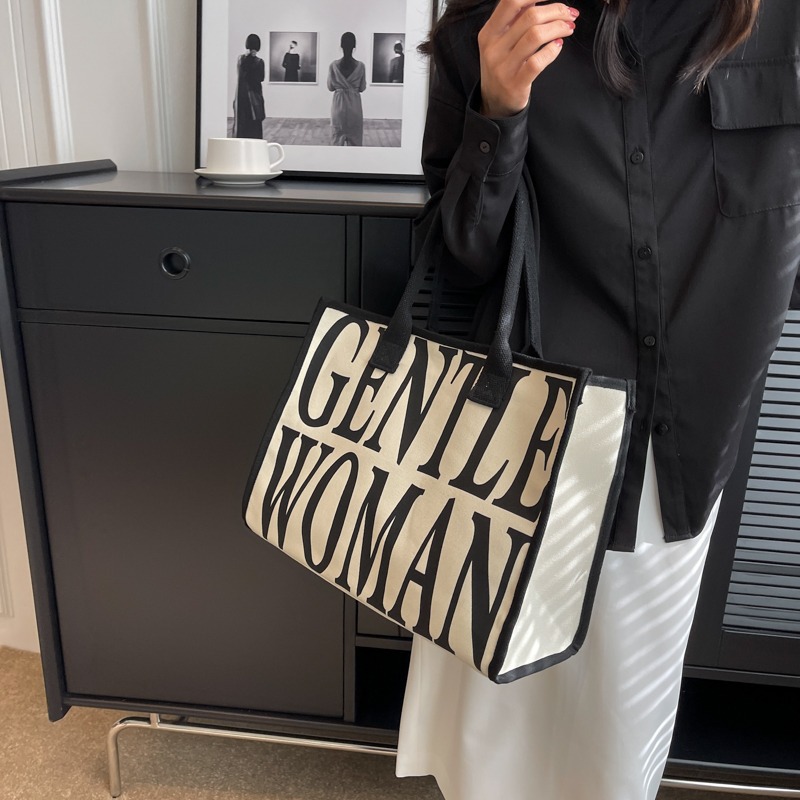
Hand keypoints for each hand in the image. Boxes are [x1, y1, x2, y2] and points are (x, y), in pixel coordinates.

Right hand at [477, 0, 577, 117]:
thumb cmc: (503, 66)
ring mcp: (503, 67)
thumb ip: (515, 21)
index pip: (511, 1)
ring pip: (536, 35)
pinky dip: (553, 50)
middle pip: (530, 16)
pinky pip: (538, 61)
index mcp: (489, 32)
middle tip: (569, 14)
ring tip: (568, 28)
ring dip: (559, 27)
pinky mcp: (515, 84)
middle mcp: (493, 47)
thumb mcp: (500, 41)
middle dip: (556, 11)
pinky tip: (558, 46)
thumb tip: (541, 0)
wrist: (495, 103)